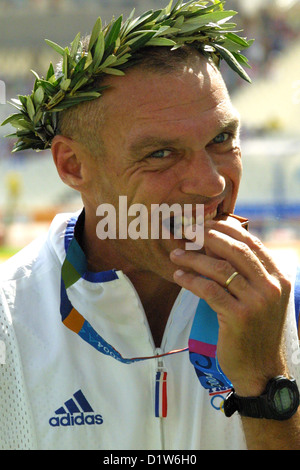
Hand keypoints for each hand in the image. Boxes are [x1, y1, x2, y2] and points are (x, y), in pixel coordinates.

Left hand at [170, 218, 290, 395]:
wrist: (261, 370)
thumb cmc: (256, 331)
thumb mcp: (260, 299)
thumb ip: (246, 274)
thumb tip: (214, 244)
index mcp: (279, 278)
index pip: (252, 243)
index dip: (226, 229)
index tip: (206, 224)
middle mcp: (271, 287)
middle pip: (235, 250)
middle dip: (208, 237)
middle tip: (188, 232)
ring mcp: (256, 302)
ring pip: (219, 268)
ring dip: (193, 258)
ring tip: (176, 255)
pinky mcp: (238, 317)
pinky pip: (209, 289)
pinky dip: (190, 280)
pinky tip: (179, 276)